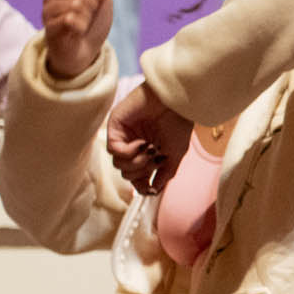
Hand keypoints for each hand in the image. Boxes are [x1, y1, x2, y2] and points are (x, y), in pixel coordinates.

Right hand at [41, 0, 111, 79]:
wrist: (84, 51)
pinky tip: (78, 31)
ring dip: (88, 16)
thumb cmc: (92, 25)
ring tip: (83, 24)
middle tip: (91, 14)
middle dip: (94, 2)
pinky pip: (70, 19)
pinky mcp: (48, 25)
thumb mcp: (103, 5)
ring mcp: (48, 10)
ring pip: (76, 3)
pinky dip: (81, 26)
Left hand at [105, 83, 191, 197]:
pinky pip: (114, 150)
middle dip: (142, 172)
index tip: (151, 189)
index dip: (142, 185)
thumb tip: (154, 190)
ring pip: (118, 164)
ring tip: (150, 150)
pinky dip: (129, 151)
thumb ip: (165, 173)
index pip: (137, 176)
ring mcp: (124, 137)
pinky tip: (142, 143)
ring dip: (136, 162)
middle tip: (156, 160)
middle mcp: (134, 146)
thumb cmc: (179, 123)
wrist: (176, 102)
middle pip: (126, 173)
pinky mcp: (115, 128)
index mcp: (148, 152)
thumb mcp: (176, 154)